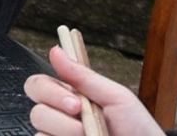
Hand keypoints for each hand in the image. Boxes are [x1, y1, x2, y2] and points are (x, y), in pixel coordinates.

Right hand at [23, 46, 162, 135]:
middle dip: (59, 113)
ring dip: (66, 131)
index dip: (49, 90)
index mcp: (73, 98)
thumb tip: (56, 50)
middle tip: (83, 118)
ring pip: (39, 129)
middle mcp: (63, 119)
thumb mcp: (116, 98)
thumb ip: (83, 76)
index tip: (75, 100)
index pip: (39, 86)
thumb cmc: (140, 131)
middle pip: (36, 108)